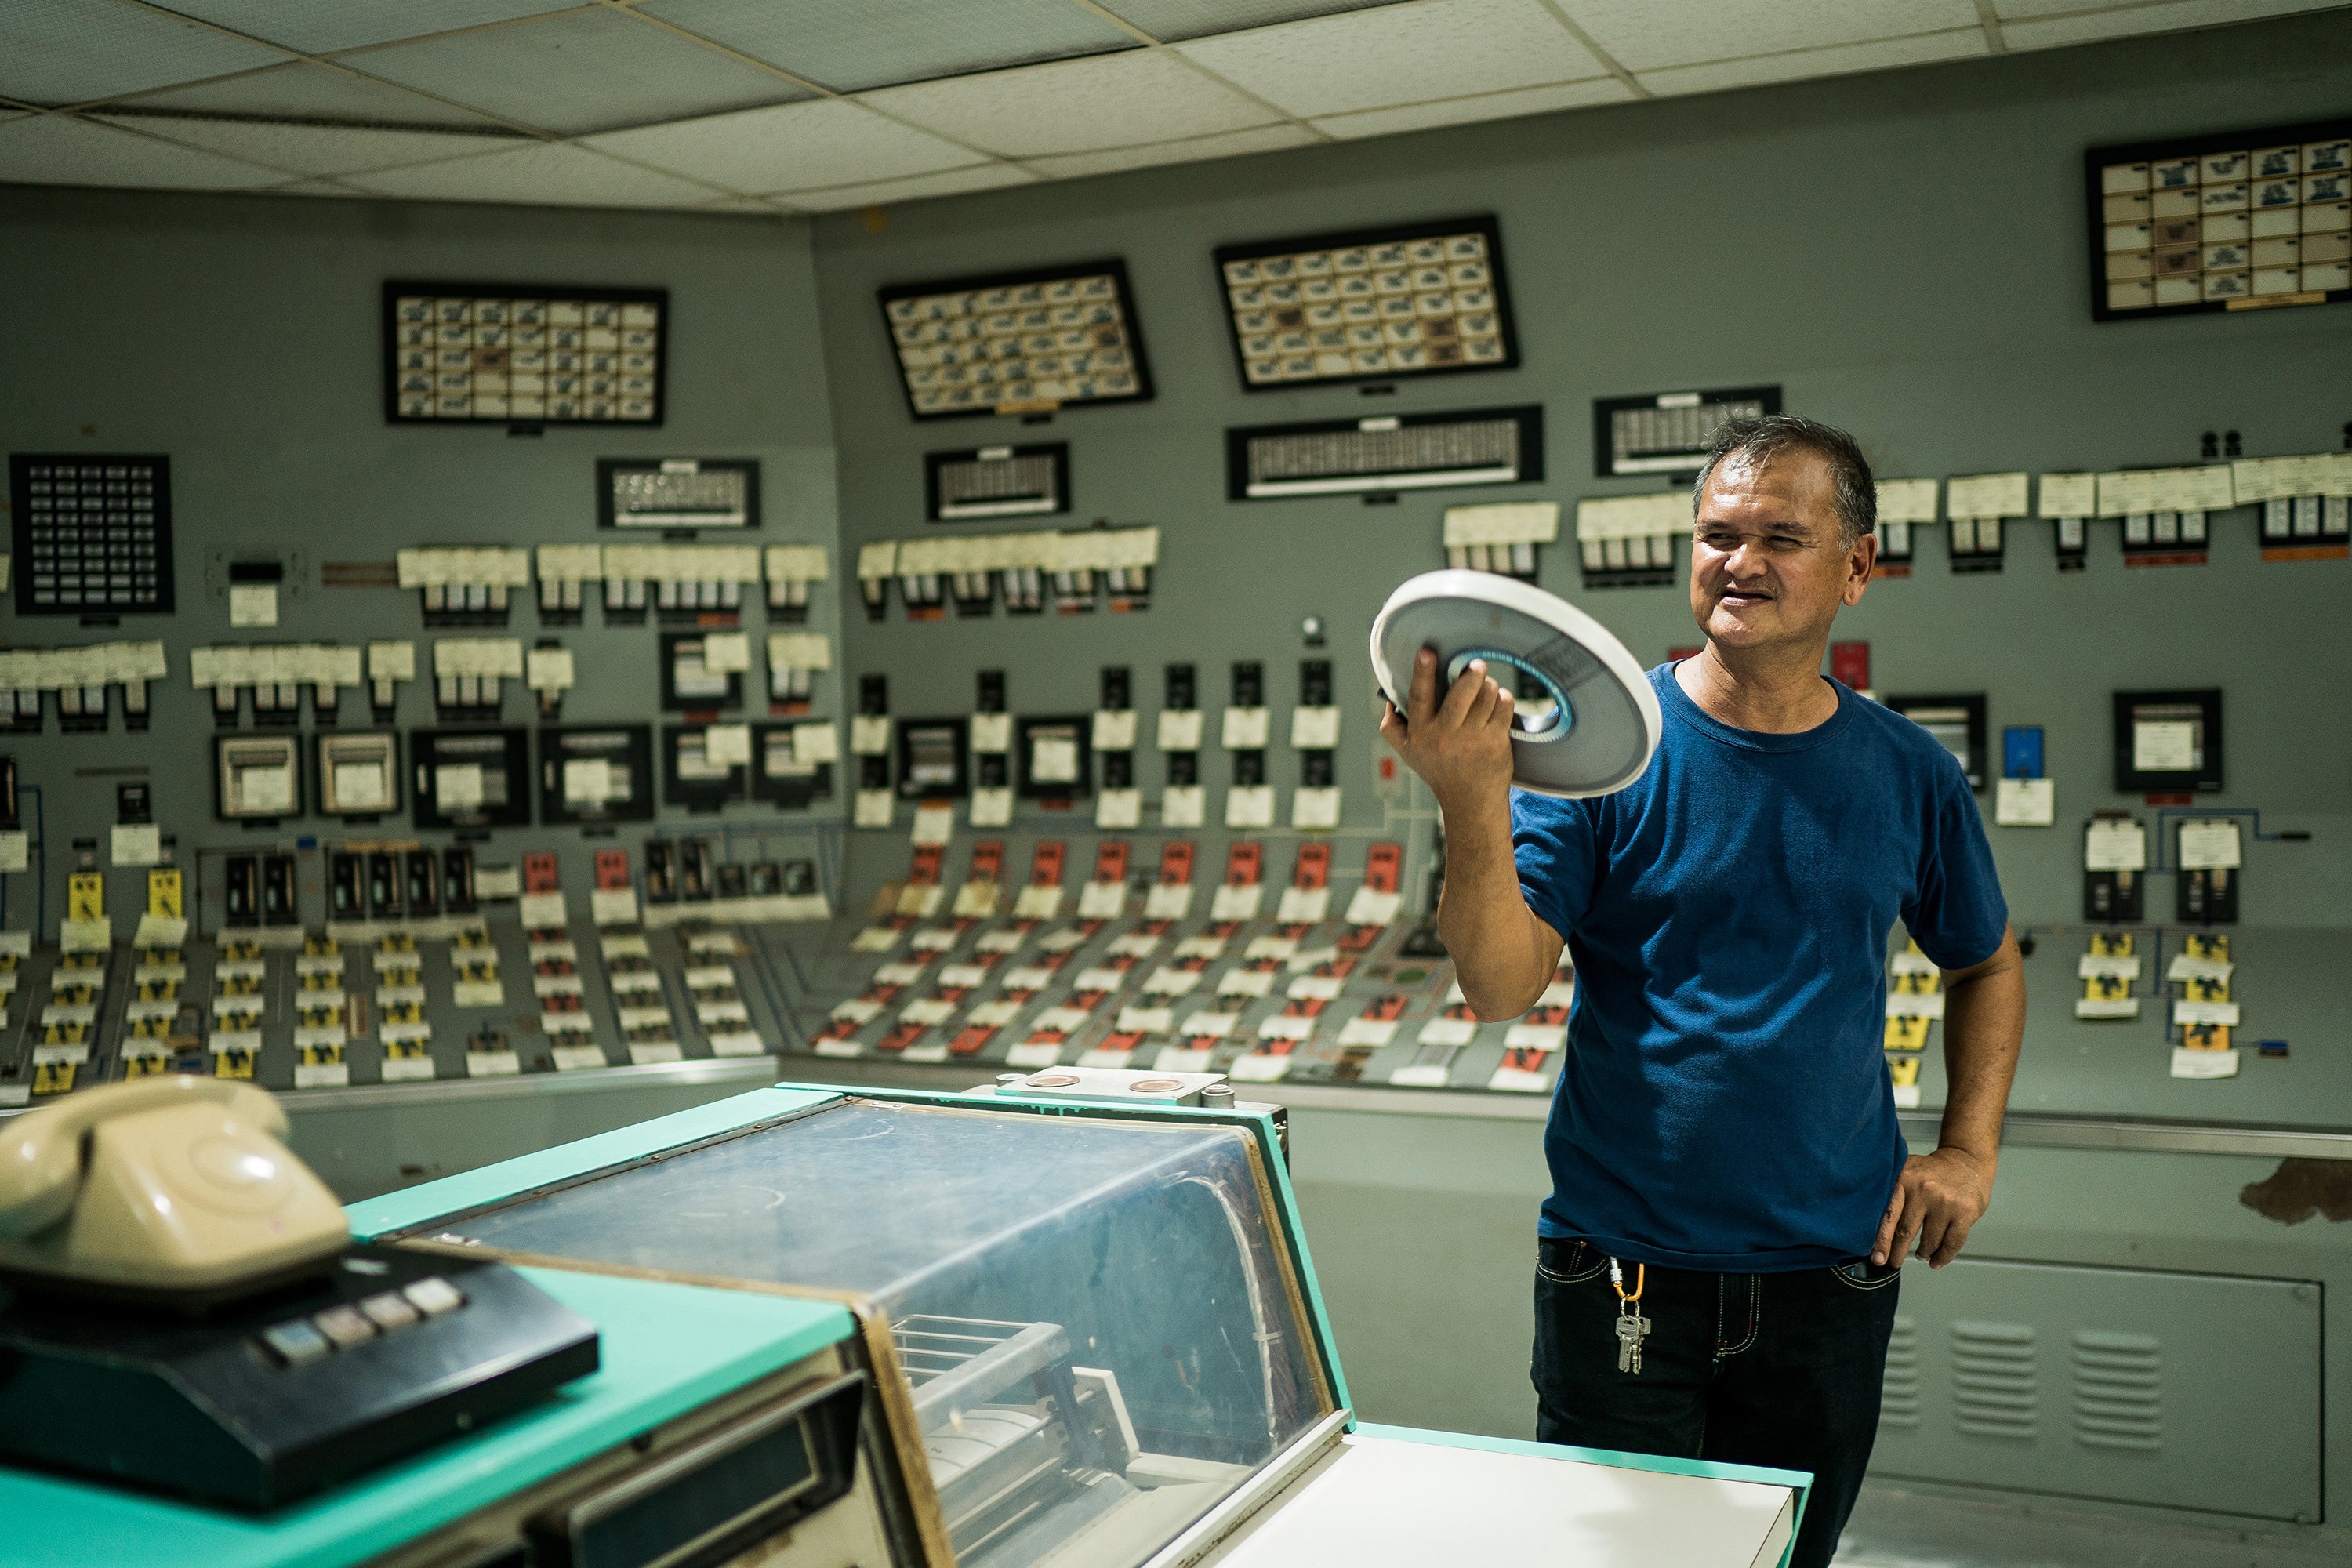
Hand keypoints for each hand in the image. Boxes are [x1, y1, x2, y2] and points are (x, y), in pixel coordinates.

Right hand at [1378, 647, 1514, 813]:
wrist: (1470, 801)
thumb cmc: (1438, 770)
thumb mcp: (1407, 752)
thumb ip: (1392, 725)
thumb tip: (1389, 696)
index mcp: (1421, 733)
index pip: (1419, 698)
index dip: (1422, 673)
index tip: (1426, 652)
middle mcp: (1446, 736)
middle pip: (1461, 693)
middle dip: (1471, 673)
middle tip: (1476, 665)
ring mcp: (1473, 739)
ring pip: (1485, 696)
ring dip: (1488, 685)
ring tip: (1485, 686)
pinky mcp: (1495, 741)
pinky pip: (1503, 706)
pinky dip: (1503, 698)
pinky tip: (1498, 701)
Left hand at [1873, 1147, 1992, 1267]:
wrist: (1966, 1162)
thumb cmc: (1930, 1173)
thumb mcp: (1906, 1172)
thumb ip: (1890, 1194)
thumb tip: (1870, 1228)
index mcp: (1904, 1179)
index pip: (1888, 1215)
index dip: (1881, 1239)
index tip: (1877, 1257)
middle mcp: (1924, 1190)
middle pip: (1905, 1231)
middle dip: (1896, 1252)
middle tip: (1892, 1263)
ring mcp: (1945, 1202)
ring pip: (1929, 1241)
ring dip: (1922, 1253)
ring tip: (1919, 1255)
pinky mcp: (1965, 1212)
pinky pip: (1952, 1243)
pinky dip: (1943, 1257)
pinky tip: (1935, 1261)